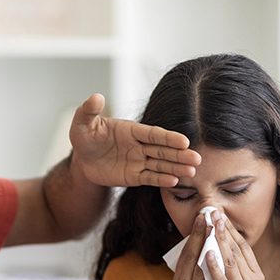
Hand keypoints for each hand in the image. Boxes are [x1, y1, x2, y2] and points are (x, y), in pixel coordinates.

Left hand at [69, 94, 199, 187]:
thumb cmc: (85, 138)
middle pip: (163, 150)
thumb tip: (96, 97)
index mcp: (131, 130)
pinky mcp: (134, 176)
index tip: (185, 141)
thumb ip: (89, 111)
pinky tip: (175, 181)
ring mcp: (138, 161)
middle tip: (197, 159)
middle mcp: (139, 145)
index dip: (168, 137)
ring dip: (176, 168)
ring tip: (192, 172)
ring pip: (160, 165)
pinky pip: (149, 178)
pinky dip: (161, 180)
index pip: (153, 134)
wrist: (82, 160)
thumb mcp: (82, 124)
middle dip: (180, 155)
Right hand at [170, 212, 223, 279]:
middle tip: (207, 214)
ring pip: (196, 268)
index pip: (186, 254)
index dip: (194, 234)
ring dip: (205, 245)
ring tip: (214, 227)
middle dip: (199, 234)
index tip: (202, 216)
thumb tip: (206, 249)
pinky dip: (209, 268)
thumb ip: (198, 274)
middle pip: (190, 257)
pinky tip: (214, 255)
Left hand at [206, 213, 266, 279]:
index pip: (243, 247)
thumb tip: (227, 250)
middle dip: (224, 229)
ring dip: (220, 241)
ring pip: (230, 261)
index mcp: (255, 276)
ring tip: (211, 224)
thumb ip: (239, 272)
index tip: (221, 214)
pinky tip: (207, 252)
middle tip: (214, 210)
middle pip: (237, 250)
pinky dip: (214, 266)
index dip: (232, 229)